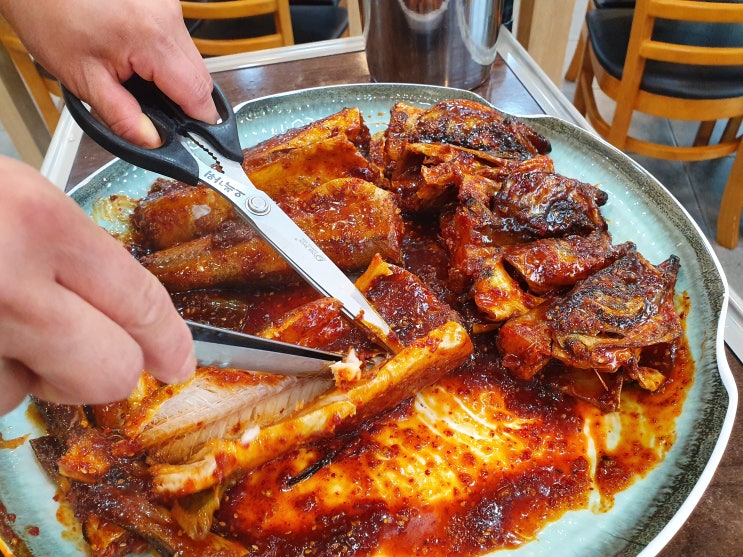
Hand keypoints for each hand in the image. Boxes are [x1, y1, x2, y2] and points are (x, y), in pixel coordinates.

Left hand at [0, 0, 217, 147]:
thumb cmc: (49, 14)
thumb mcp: (83, 79)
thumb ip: (122, 117)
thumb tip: (152, 142)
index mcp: (153, 38)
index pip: (198, 93)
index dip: (201, 123)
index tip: (198, 142)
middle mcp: (168, 16)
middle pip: (200, 76)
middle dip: (185, 102)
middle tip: (162, 119)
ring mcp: (168, 4)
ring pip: (190, 58)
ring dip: (174, 79)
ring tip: (140, 84)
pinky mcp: (162, 1)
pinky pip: (177, 40)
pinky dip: (163, 58)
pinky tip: (137, 61)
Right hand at [0, 156, 195, 413]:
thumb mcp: (13, 192)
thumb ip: (71, 246)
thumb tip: (117, 298)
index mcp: (40, 223)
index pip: (141, 302)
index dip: (169, 339)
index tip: (179, 359)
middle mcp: (9, 286)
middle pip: (110, 374)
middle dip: (111, 368)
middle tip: (90, 351)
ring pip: (34, 392)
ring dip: (28, 368)